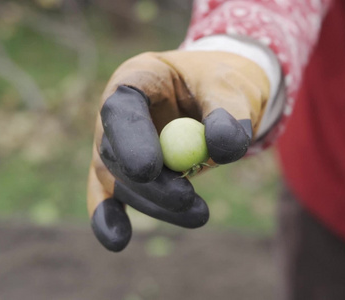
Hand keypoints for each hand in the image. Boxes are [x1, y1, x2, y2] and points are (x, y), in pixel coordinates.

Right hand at [87, 51, 269, 251]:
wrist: (222, 98)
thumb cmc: (224, 86)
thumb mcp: (234, 89)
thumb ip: (229, 114)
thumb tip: (221, 149)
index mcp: (139, 78)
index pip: (122, 108)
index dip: (130, 138)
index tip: (149, 169)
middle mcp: (118, 113)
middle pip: (115, 151)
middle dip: (149, 183)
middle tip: (185, 199)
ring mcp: (117, 144)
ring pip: (120, 181)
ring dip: (156, 204)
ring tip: (201, 214)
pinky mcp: (124, 173)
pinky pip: (111, 197)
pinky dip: (112, 218)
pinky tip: (117, 240)